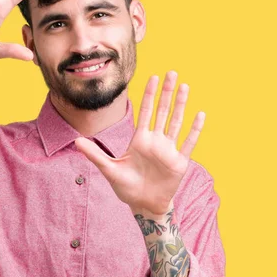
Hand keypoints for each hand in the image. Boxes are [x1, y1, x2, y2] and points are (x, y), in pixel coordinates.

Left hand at [74, 71, 205, 215]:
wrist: (143, 204)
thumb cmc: (126, 187)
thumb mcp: (108, 169)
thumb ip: (94, 154)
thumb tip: (76, 140)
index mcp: (140, 140)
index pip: (145, 112)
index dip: (149, 95)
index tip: (152, 77)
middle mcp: (155, 141)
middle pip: (162, 111)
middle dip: (166, 92)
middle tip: (171, 72)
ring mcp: (168, 150)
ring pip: (176, 122)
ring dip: (180, 105)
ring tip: (184, 86)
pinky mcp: (179, 162)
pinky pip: (188, 143)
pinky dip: (194, 130)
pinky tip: (200, 114)